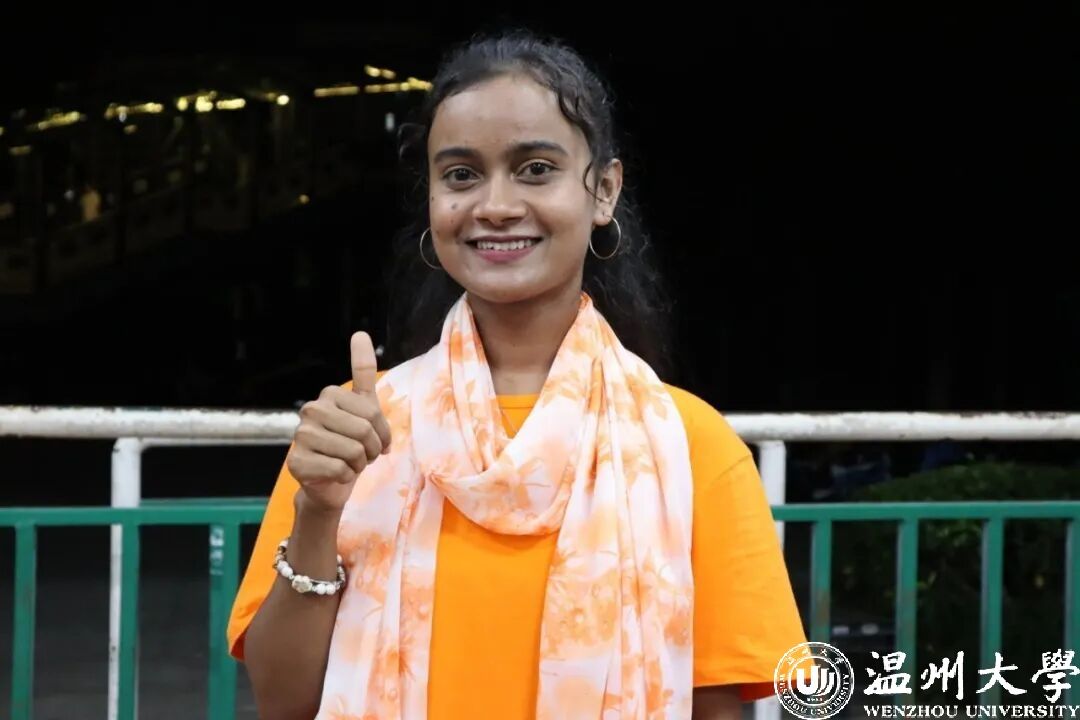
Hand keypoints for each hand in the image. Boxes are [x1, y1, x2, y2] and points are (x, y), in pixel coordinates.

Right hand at [286, 332, 391, 512]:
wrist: (330, 482)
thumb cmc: (350, 443)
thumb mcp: (364, 408)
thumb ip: (363, 372)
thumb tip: (360, 333)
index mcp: (330, 394)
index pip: (373, 414)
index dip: (383, 434)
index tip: (378, 442)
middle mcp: (311, 410)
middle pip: (363, 431)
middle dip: (372, 451)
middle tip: (364, 457)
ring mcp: (300, 435)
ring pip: (352, 452)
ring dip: (359, 465)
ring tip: (350, 464)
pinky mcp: (296, 462)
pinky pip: (339, 470)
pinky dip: (345, 477)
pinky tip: (335, 475)